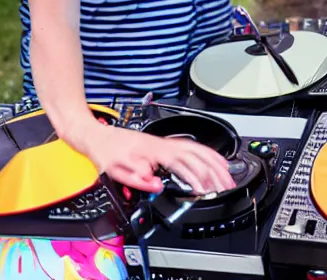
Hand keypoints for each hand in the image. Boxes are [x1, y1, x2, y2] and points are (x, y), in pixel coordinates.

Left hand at [85, 123, 235, 194]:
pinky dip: (203, 152)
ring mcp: (164, 143)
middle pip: (195, 154)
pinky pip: (189, 146)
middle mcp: (162, 145)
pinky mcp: (162, 144)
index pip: (183, 164)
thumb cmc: (107, 153)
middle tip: (228, 183)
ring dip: (213, 160)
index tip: (207, 190)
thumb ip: (138, 178)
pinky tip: (210, 158)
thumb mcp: (116, 170)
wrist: (98, 136)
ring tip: (227, 172)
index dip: (197, 177)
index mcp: (153, 152)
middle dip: (214, 169)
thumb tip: (158, 185)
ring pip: (195, 148)